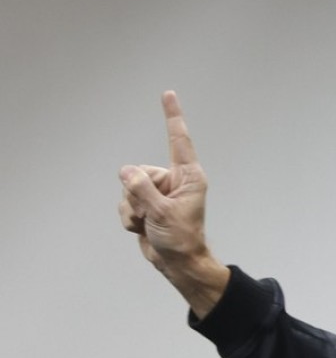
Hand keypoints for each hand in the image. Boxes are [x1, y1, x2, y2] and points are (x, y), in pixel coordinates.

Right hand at [119, 91, 228, 316]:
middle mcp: (173, 180)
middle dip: (136, 195)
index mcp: (188, 176)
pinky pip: (125, 204)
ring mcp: (159, 192)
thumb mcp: (162, 213)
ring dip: (132, 210)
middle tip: (152, 215)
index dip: (171, 116)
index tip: (168, 94)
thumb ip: (142, 189)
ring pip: (128, 189)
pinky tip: (143, 228)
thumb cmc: (181, 239)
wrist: (177, 263)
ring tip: (149, 223)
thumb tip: (126, 171)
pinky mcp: (146, 204)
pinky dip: (129, 218)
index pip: (178, 140)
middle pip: (139, 173)